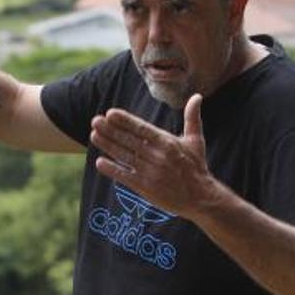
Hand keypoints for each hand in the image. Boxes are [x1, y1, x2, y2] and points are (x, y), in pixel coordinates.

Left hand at [90, 93, 213, 219]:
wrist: (200, 198)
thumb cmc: (196, 167)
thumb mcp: (196, 140)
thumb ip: (192, 118)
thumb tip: (197, 96)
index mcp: (168, 143)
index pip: (142, 129)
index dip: (125, 121)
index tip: (110, 113)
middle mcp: (158, 156)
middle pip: (129, 141)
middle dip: (111, 130)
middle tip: (95, 121)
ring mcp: (150, 172)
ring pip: (124, 156)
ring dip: (108, 145)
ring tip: (93, 135)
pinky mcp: (145, 188)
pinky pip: (125, 176)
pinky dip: (112, 169)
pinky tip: (99, 162)